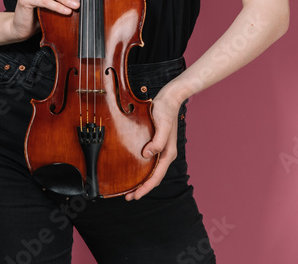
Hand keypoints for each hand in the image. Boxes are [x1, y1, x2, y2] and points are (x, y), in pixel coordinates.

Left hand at [125, 83, 182, 200]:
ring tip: (130, 189)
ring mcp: (160, 150)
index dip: (145, 188)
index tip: (135, 196)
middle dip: (142, 188)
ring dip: (141, 181)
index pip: (156, 176)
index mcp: (168, 153)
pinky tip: (134, 171)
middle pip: (153, 177)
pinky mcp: (155, 144)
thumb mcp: (162, 125)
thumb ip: (157, 141)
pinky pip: (149, 163)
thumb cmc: (165, 111)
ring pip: (151, 171)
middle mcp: (165, 154)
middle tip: (128, 197)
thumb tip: (146, 154)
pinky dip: (141, 170)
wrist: (168, 99)